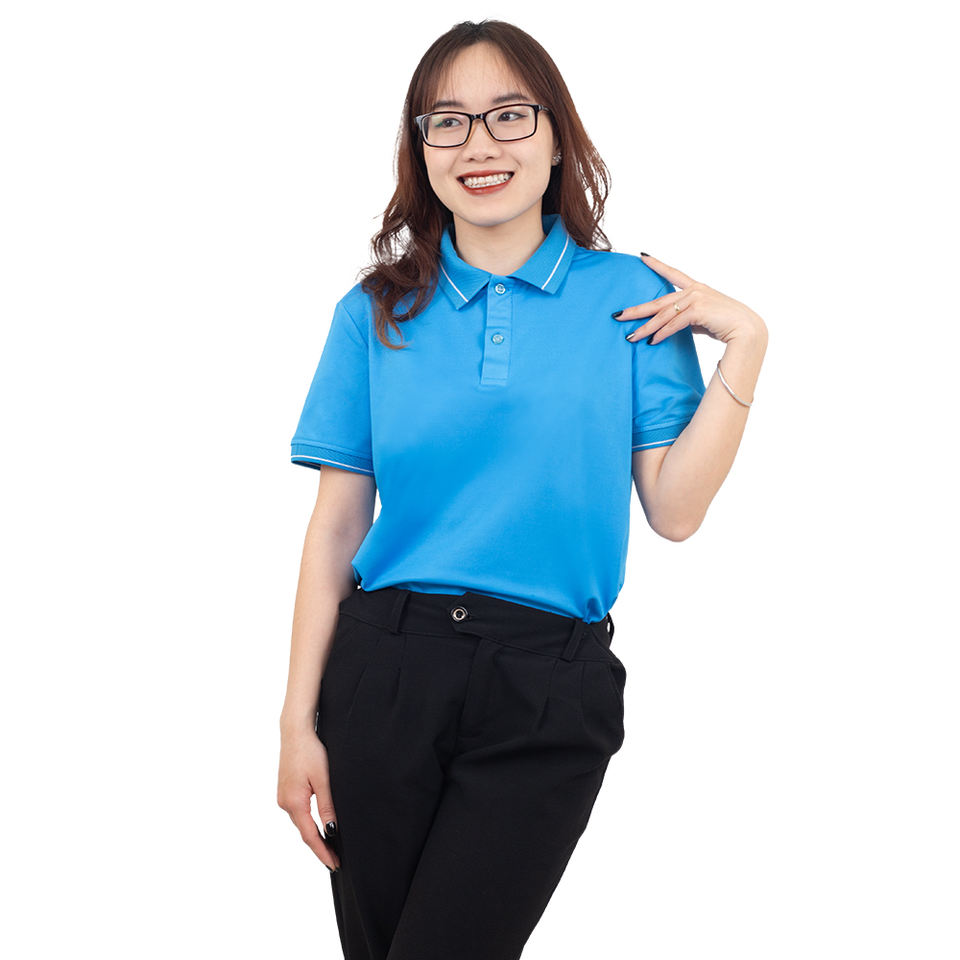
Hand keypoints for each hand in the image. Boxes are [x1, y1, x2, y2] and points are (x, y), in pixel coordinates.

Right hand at [277, 728, 340, 871]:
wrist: (295, 732)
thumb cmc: (311, 752)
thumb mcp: (324, 780)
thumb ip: (327, 807)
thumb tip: (332, 832)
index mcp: (294, 802)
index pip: (310, 835)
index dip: (323, 852)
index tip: (334, 864)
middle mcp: (285, 803)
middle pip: (304, 832)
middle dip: (320, 847)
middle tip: (336, 861)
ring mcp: (283, 798)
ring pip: (301, 823)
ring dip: (314, 836)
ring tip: (330, 848)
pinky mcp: (285, 791)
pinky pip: (298, 814)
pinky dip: (309, 824)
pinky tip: (318, 827)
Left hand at [614, 253, 765, 345]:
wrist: (748, 330)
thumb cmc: (728, 326)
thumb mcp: (704, 319)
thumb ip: (689, 318)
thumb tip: (674, 325)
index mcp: (697, 289)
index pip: (673, 273)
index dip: (657, 265)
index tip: (642, 257)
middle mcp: (695, 290)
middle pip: (659, 301)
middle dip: (636, 309)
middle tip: (617, 315)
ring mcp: (696, 299)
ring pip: (663, 315)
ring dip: (646, 328)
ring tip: (630, 337)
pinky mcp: (698, 311)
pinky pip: (673, 324)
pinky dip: (661, 334)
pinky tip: (651, 341)